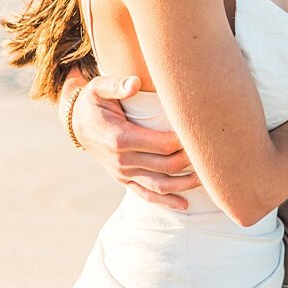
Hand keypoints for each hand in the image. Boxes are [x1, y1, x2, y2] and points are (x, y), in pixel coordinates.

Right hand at [71, 74, 197, 210]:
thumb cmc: (92, 102)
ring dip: (186, 184)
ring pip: (160, 185)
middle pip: (166, 166)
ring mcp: (123, 173)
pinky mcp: (124, 180)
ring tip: (208, 177)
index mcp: (120, 137)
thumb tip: (135, 83)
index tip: (198, 132)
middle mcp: (122, 160)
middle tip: (211, 151)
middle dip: (191, 161)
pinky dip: (166, 202)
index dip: (184, 141)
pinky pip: (146, 195)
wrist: (76, 124)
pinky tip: (184, 204)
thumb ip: (116, 85)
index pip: (162, 144)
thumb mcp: (98, 87)